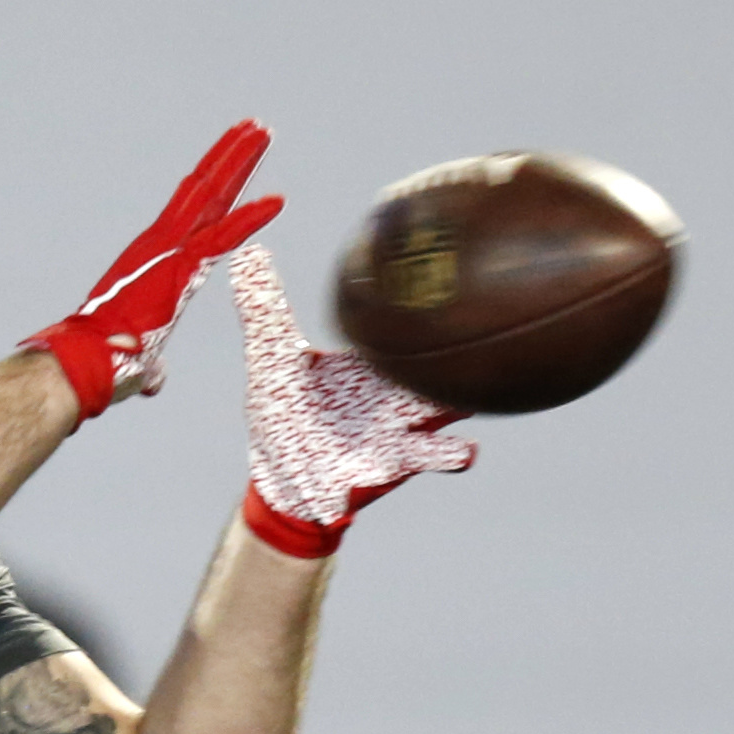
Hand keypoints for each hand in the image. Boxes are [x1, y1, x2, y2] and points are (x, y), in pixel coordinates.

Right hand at [25, 121, 282, 421]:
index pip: (198, 224)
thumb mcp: (137, 361)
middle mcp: (163, 249)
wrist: (83, 364)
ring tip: (262, 130)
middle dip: (231, 161)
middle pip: (205, 196)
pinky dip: (249, 219)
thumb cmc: (103, 365)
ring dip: (237, 164)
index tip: (241, 171)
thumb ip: (150, 364)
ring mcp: (167, 251)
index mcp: (160, 267)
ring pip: (210, 198)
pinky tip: (276, 200)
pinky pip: (220, 237)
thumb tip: (151, 379)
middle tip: (257, 129)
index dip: (222, 198)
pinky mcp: (175, 266)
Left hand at [231, 245, 479, 557]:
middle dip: (460, 343)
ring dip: (464, 399)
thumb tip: (247, 256)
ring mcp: (400, 425)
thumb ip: (264, 309)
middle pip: (437, 360)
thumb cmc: (283, 414)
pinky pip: (432, 457)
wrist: (282, 477)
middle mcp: (393, 388)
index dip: (427, 297)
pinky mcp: (395, 464)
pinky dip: (451, 455)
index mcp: (370, 358)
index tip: (452, 265)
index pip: (405, 320)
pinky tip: (467, 451)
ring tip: (484, 389)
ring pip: (446, 406)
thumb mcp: (271, 357)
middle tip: (486, 320)